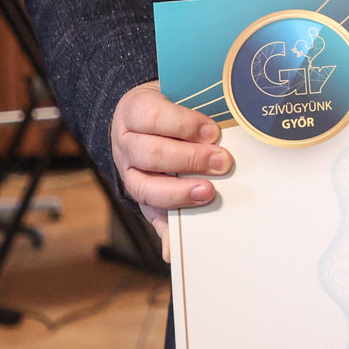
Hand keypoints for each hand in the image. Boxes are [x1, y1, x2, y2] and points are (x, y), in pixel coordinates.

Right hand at [109, 80, 232, 258]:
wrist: (141, 120)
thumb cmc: (168, 109)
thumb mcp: (175, 99)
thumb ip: (192, 111)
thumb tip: (214, 122)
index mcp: (135, 112)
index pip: (154, 116)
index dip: (184, 125)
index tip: (212, 131)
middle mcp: (127, 143)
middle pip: (151, 153)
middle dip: (189, 159)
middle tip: (222, 161)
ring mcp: (129, 172)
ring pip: (145, 185)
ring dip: (179, 192)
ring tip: (207, 191)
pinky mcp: (140, 198)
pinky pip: (150, 216)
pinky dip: (164, 234)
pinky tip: (172, 249)